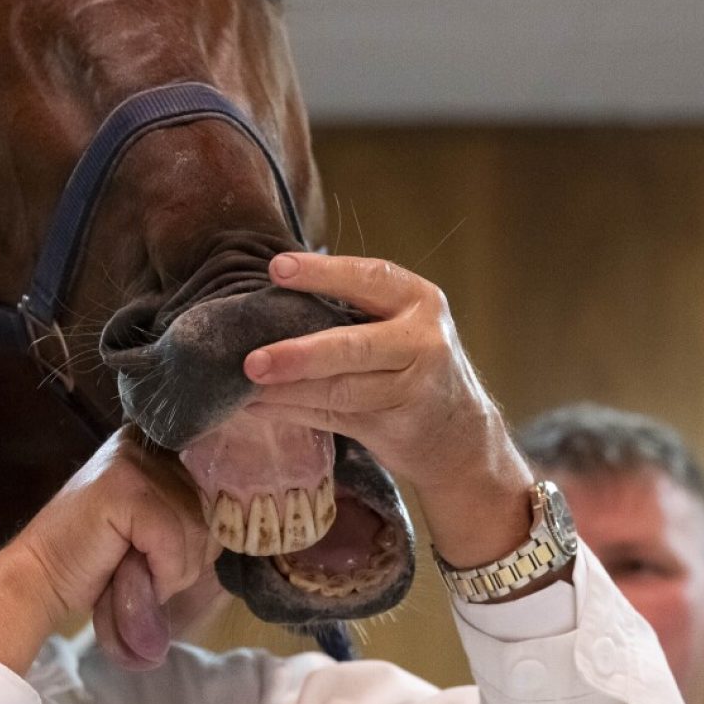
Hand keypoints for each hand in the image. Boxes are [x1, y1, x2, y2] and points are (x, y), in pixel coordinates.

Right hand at [0, 427, 220, 672]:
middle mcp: (146, 443)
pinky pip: (174, 541)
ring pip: (197, 529)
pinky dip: (161, 573)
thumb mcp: (158, 531)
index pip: (218, 484)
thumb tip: (250, 520)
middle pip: (212, 510)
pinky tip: (131, 574)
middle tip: (146, 568)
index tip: (180, 551)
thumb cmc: (100, 563)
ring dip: (174, 570)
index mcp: (157, 446)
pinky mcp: (124, 488)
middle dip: (189, 556)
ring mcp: (133, 461)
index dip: (209, 526)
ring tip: (135, 572)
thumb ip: (195, 515)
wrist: (39, 580)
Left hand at [243, 253, 535, 570]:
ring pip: (339, 391)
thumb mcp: (399, 324)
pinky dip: (291, 412)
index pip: (369, 279)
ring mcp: (414, 389)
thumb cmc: (411, 363)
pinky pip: (333, 418)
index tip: (277, 269)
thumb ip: (353, 308)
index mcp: (419, 300)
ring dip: (286, 391)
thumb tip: (271, 293)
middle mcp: (423, 342)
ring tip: (244, 386)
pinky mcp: (396, 428)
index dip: (323, 273)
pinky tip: (256, 407)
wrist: (459, 434)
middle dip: (299, 355)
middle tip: (251, 361)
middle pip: (353, 348)